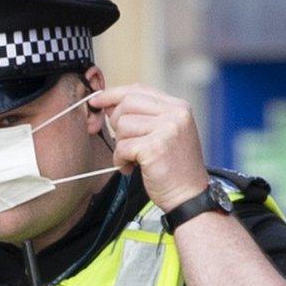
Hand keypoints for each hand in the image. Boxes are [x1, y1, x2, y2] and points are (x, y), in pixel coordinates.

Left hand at [88, 85, 209, 212]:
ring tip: (133, 159)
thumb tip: (108, 104)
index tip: (96, 100)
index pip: (139, 89)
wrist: (189, 195)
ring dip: (120, 145)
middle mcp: (176, 114)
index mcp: (179, 107)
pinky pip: (121, 147)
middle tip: (124, 142)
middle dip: (116, 123)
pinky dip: (120, 160)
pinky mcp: (155, 147)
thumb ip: (144, 116)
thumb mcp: (165, 133)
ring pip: (122, 125)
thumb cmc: (173, 167)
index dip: (114, 94)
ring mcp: (167, 129)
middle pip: (127, 104)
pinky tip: (131, 168)